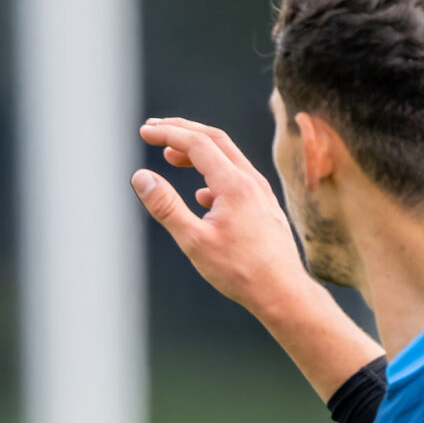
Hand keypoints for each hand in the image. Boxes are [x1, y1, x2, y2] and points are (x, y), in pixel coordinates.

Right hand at [133, 117, 320, 323]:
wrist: (283, 292)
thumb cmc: (240, 272)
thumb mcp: (194, 241)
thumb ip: (166, 206)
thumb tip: (141, 177)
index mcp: (234, 185)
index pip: (197, 143)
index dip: (168, 134)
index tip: (145, 132)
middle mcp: (251, 181)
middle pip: (214, 139)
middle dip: (182, 130)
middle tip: (154, 130)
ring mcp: (261, 192)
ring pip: (227, 157)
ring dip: (198, 150)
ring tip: (172, 156)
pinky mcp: (264, 205)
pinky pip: (237, 177)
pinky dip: (213, 172)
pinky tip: (201, 194)